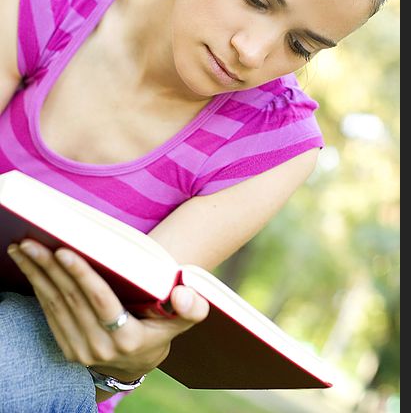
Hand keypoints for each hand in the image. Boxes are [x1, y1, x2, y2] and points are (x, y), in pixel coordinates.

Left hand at [7, 240, 208, 381]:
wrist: (138, 363)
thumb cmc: (161, 330)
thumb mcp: (183, 320)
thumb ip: (192, 307)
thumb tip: (183, 293)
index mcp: (128, 338)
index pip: (100, 302)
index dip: (82, 276)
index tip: (65, 251)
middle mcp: (101, 347)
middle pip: (71, 300)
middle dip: (49, 268)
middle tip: (32, 241)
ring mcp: (80, 350)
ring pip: (54, 305)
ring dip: (37, 275)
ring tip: (23, 249)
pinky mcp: (66, 348)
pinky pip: (49, 314)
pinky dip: (38, 288)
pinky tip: (30, 268)